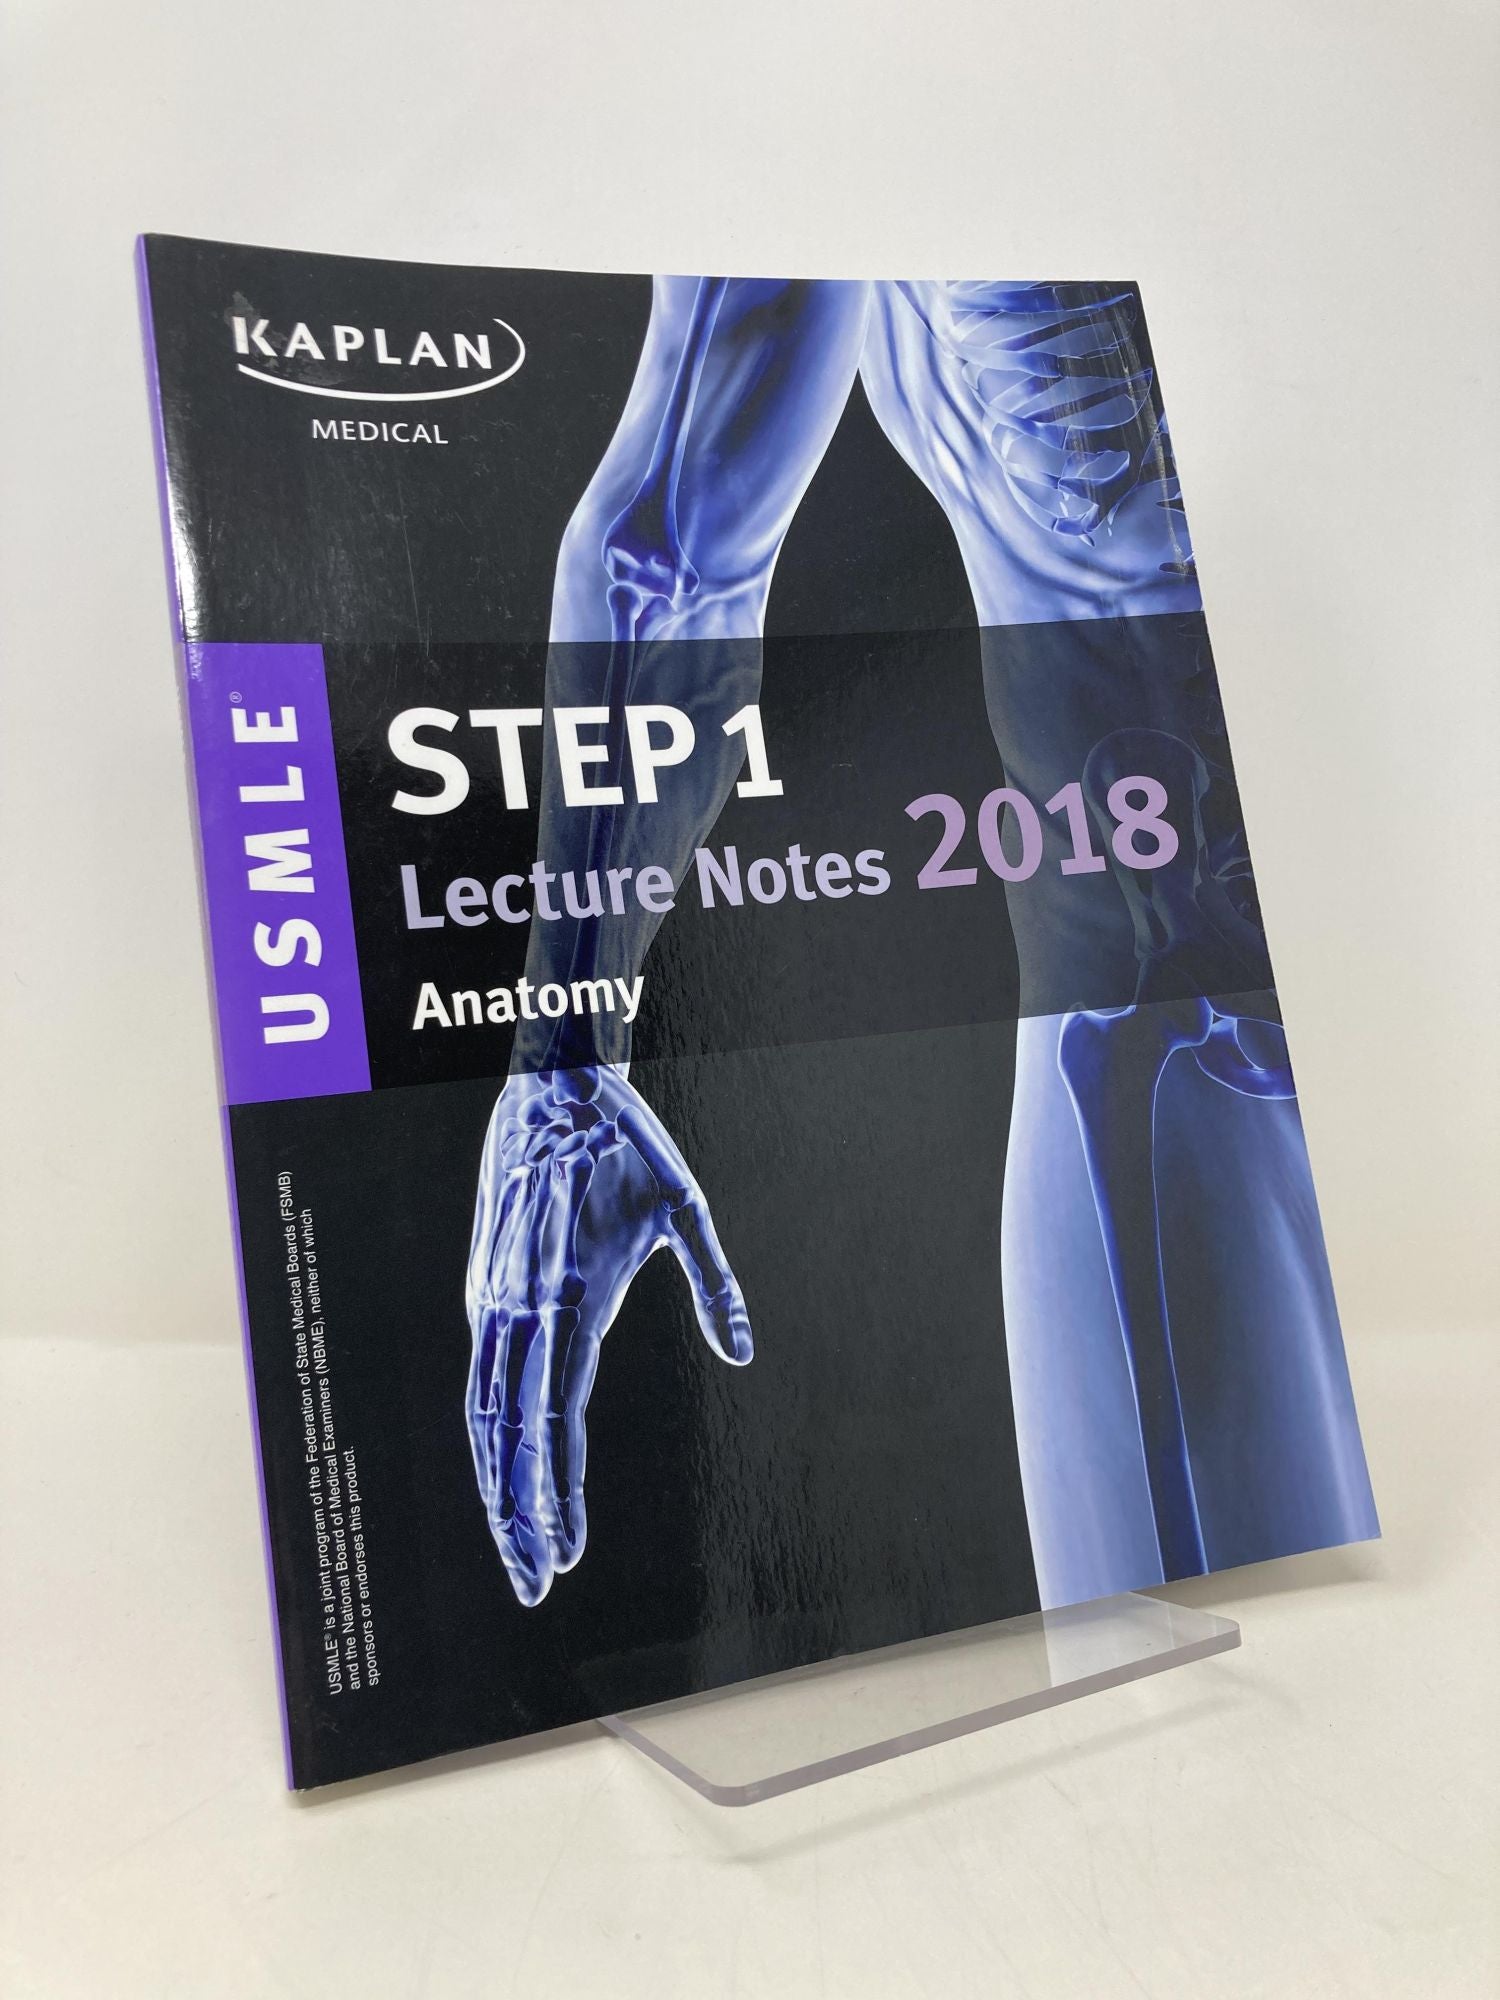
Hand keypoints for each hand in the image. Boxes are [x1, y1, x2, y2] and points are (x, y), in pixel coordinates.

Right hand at [465, 1064, 752, 1605]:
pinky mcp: (483, 1292)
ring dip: (495, 1487)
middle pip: (511, 1436)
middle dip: (519, 1516)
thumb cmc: (628, 1147)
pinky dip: (486, 1437)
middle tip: (535, 1585)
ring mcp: (494, 1301)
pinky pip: (479, 1379)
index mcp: (573, 1295)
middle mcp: (522, 1307)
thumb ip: (714, 1282)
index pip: (560, 1419)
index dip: (561, 1490)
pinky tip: (499, 1474)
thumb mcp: (687, 1206)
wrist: (552, 1086)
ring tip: (515, 1550)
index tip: (570, 1550)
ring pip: (484, 1415)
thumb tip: (741, 1350)